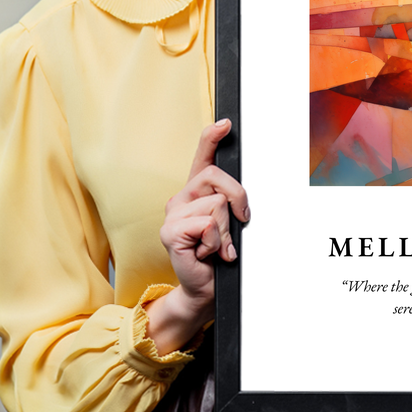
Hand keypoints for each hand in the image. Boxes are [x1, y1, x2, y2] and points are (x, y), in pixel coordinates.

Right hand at [145, 119, 249, 353]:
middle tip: (239, 222)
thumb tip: (241, 196)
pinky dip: (216, 242)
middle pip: (217, 177)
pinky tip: (207, 253)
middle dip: (238, 199)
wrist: (205, 288)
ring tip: (218, 246)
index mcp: (196, 192)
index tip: (226, 123)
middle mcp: (181, 198)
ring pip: (217, 204)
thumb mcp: (230, 223)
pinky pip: (207, 224)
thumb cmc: (219, 255)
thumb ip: (231, 203)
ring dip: (226, 230)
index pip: (202, 157)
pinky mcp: (170, 232)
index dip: (212, 137)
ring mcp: (172, 214)